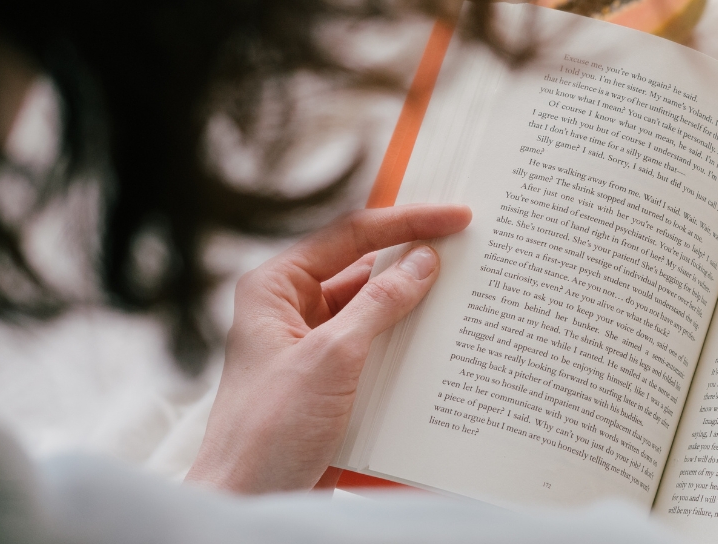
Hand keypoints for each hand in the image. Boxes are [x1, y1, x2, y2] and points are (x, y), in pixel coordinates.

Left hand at [185, 204, 470, 492]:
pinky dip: (408, 343)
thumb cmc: (267, 432)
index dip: (405, 222)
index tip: (454, 217)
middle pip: (362, 268)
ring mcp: (311, 346)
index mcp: (275, 288)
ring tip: (464, 292)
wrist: (250, 501)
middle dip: (413, 259)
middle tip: (467, 246)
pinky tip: (443, 342)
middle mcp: (290, 310)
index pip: (348, 235)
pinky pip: (376, 347)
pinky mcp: (331, 380)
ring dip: (414, 305)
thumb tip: (422, 262)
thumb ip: (379, 304)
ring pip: (373, 309)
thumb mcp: (332, 358)